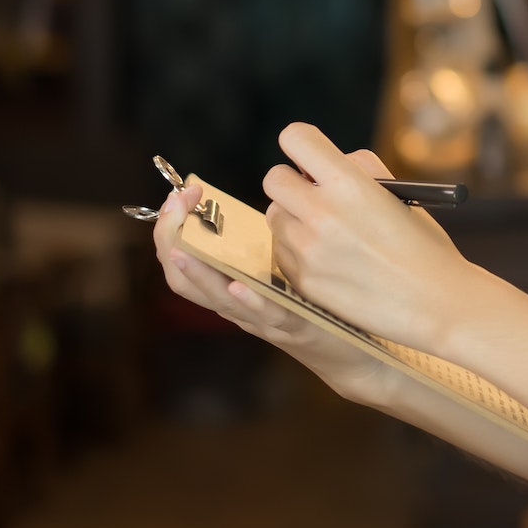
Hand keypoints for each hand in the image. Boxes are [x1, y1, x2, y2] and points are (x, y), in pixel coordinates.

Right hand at [152, 178, 402, 407]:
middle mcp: (236, 303)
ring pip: (215, 299)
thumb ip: (273, 230)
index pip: (182, 255)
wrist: (355, 347)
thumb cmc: (318, 296)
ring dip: (197, 273)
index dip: (172, 225)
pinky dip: (248, 302)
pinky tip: (238, 285)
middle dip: (172, 239)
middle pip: (184, 278)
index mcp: (231, 282)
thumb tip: (284, 180)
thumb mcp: (283, 261)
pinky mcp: (292, 327)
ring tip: (181, 250)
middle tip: (175, 206)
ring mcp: (260, 318)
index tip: (180, 193)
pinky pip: (264, 315)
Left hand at [263, 124, 482, 356]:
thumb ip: (359, 168)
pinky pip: (281, 252)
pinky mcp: (303, 280)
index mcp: (349, 183)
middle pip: (274, 179)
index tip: (312, 157)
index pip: (295, 138)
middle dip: (291, 183)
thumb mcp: (399, 194)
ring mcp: (309, 250)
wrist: (435, 304)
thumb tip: (322, 161)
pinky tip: (330, 260)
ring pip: (275, 217)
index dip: (302, 144)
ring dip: (293, 218)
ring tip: (328, 233)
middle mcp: (323, 213)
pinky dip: (297, 251)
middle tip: (313, 195)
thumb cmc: (423, 246)